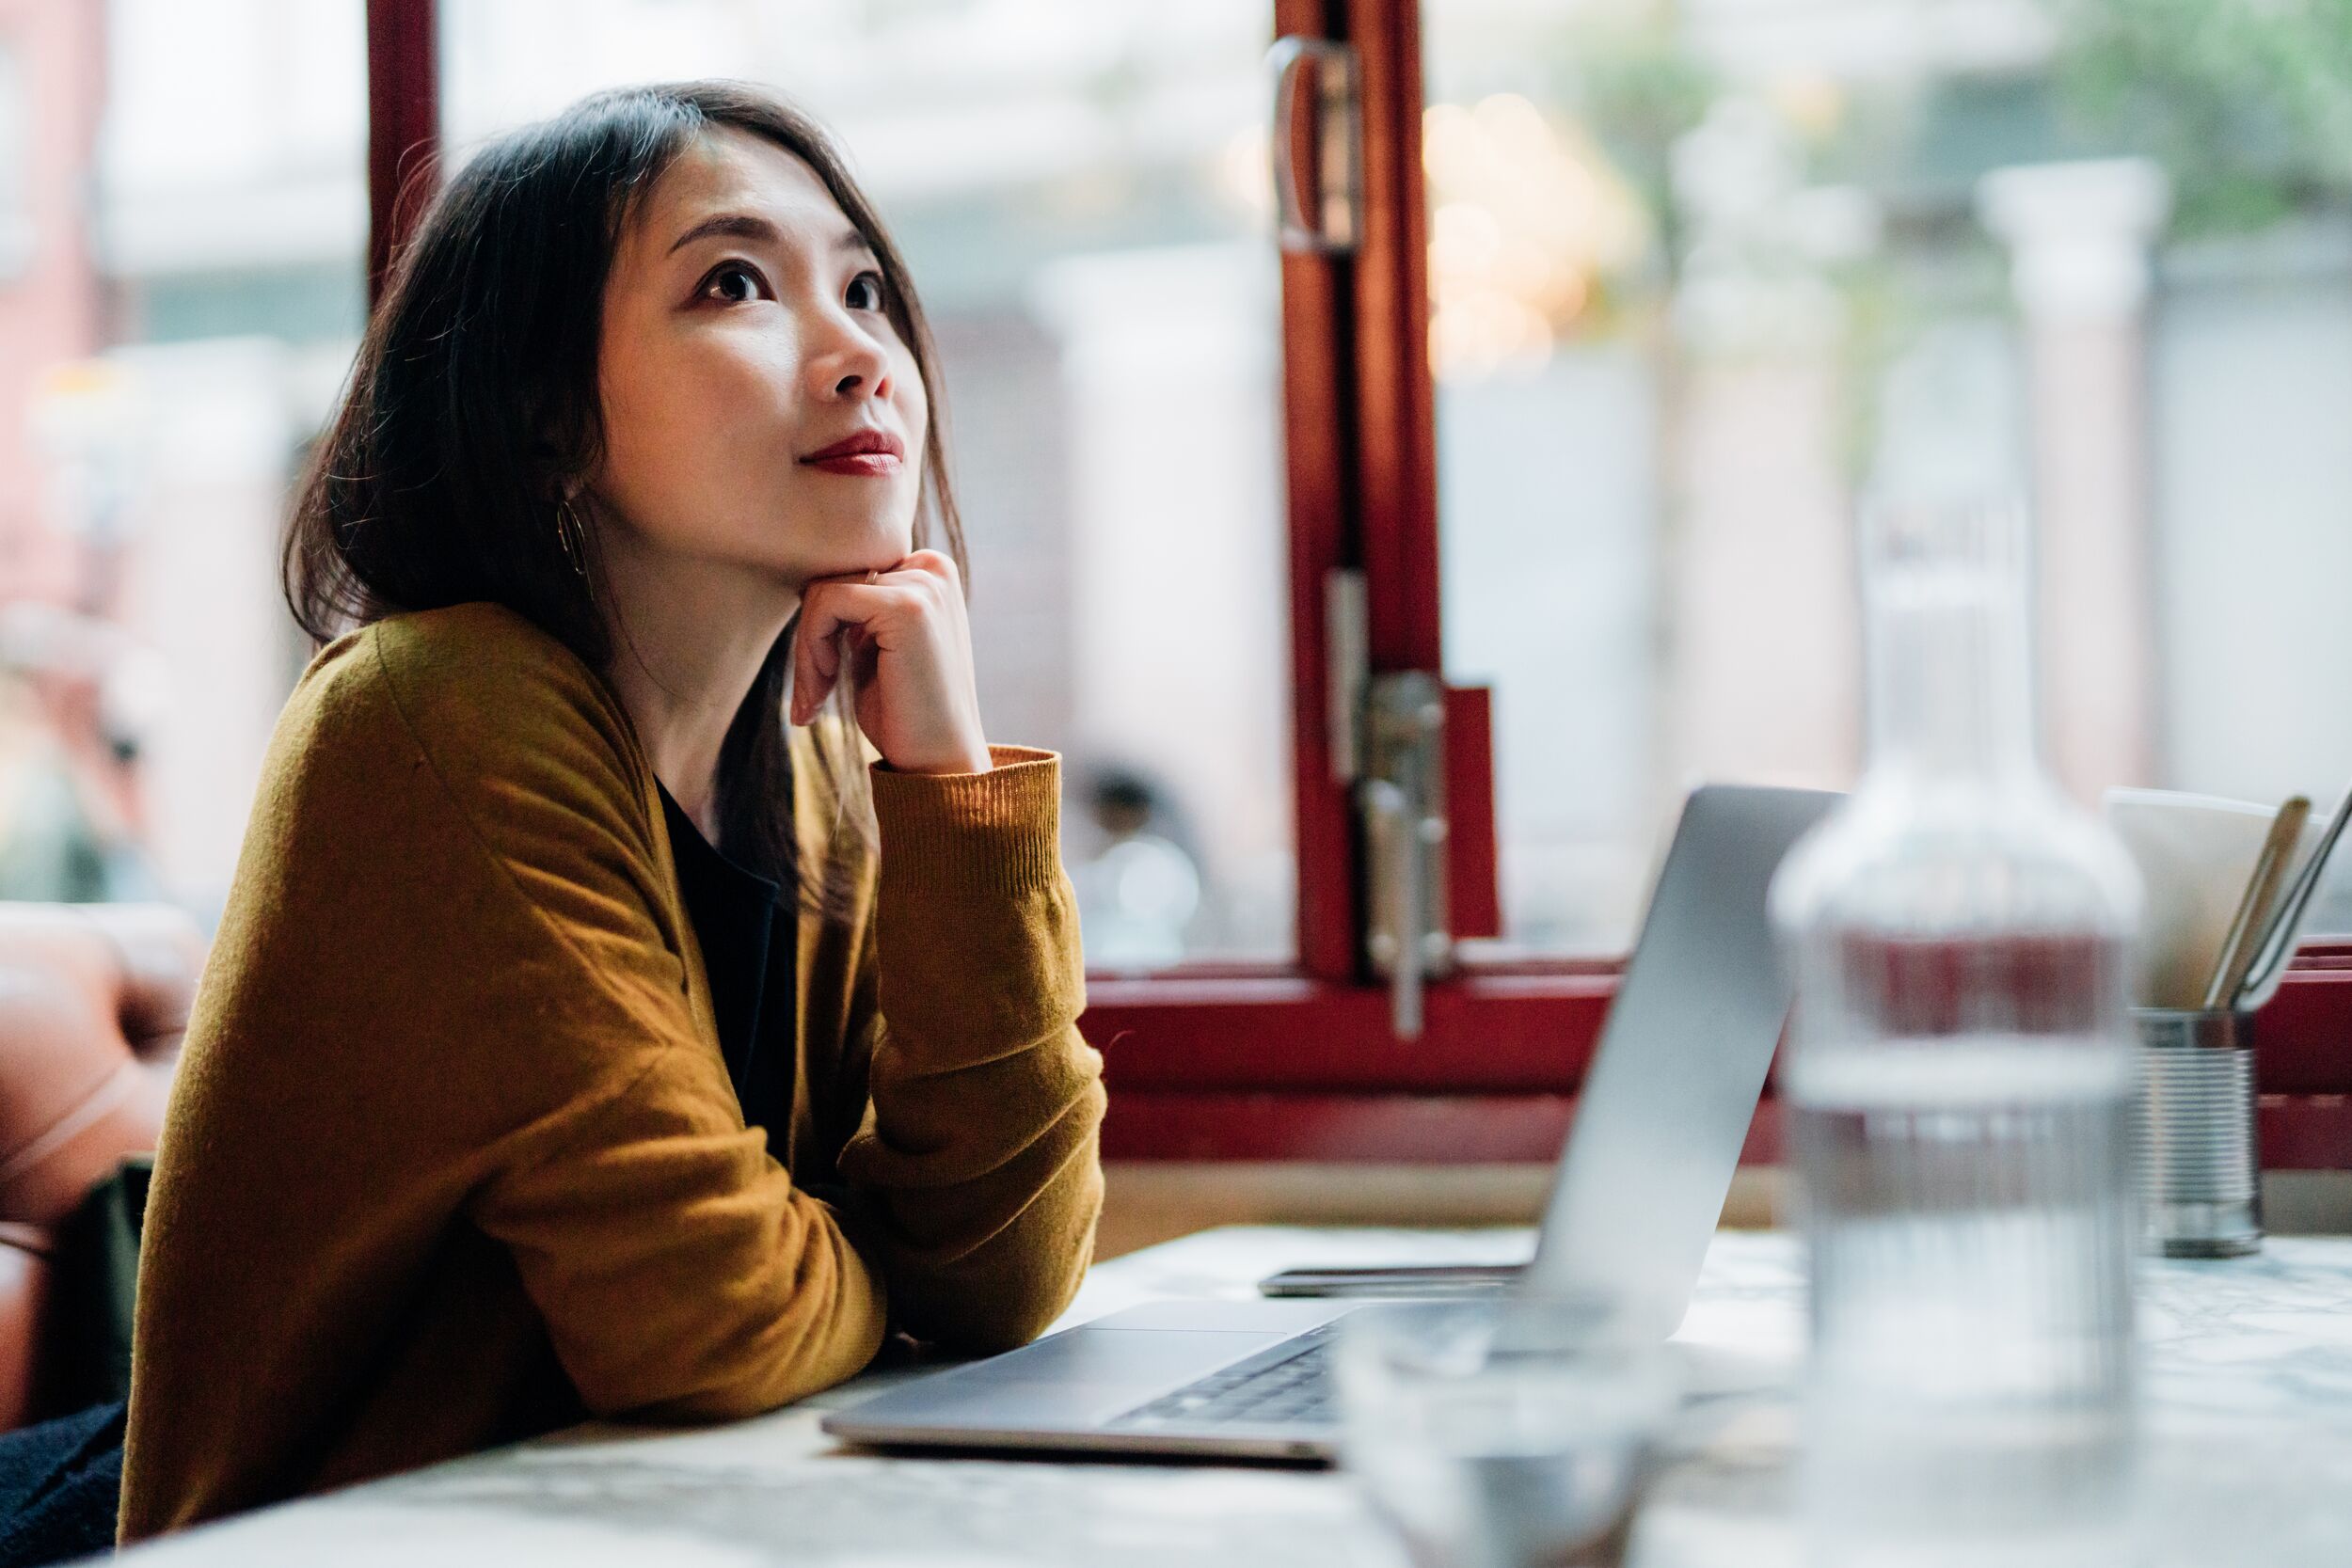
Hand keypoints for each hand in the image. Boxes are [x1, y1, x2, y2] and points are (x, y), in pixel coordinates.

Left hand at [789, 551, 991, 774]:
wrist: (939, 760)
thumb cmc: (904, 711)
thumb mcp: (876, 646)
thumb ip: (855, 611)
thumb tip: (806, 583)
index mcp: (930, 573)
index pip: (849, 571)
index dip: (824, 622)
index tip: (818, 674)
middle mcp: (932, 569)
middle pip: (833, 577)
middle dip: (810, 638)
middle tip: (811, 694)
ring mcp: (925, 585)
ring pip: (823, 592)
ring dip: (807, 649)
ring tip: (815, 696)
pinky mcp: (907, 607)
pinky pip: (826, 602)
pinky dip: (811, 646)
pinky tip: (828, 680)